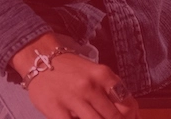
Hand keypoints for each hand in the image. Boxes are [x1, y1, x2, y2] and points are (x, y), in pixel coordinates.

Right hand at [12, 35, 139, 118]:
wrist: (40, 57)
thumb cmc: (70, 68)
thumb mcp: (94, 72)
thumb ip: (110, 89)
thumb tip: (130, 113)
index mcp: (103, 75)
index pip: (127, 103)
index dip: (131, 116)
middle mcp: (91, 86)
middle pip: (114, 117)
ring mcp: (74, 98)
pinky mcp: (56, 109)